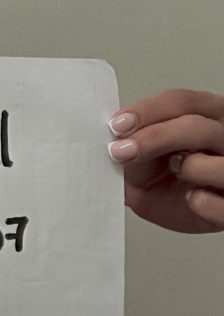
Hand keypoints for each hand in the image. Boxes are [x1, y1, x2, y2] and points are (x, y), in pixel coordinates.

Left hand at [107, 88, 223, 232]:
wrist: (199, 213)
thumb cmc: (175, 181)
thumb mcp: (149, 160)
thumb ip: (132, 148)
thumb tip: (105, 145)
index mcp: (207, 115)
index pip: (179, 102)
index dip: (146, 111)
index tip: (118, 125)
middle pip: (196, 126)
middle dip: (155, 137)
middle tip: (123, 151)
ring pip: (218, 164)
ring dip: (189, 168)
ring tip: (175, 173)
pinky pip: (223, 205)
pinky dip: (203, 203)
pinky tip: (191, 199)